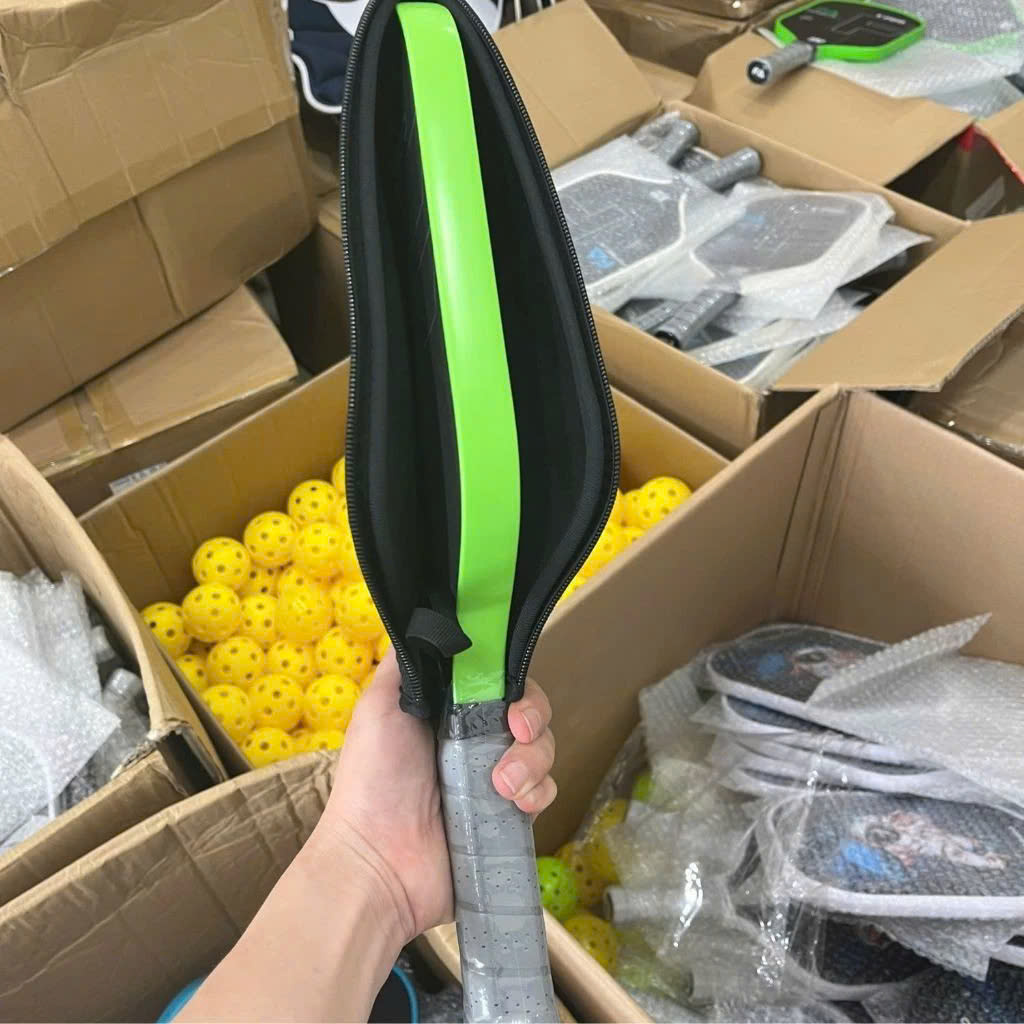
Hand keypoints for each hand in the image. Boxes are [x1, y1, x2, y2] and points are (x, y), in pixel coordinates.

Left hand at [312, 649, 556, 943]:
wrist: (379, 864)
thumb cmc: (374, 781)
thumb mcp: (380, 707)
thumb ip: (409, 664)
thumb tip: (431, 621)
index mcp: (446, 712)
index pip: (496, 680)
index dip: (512, 679)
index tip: (508, 694)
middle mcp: (473, 741)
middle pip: (528, 711)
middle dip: (532, 717)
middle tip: (517, 731)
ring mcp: (493, 781)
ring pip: (542, 750)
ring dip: (533, 760)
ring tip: (503, 785)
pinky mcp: (508, 819)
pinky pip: (544, 792)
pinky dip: (537, 792)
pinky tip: (515, 803)